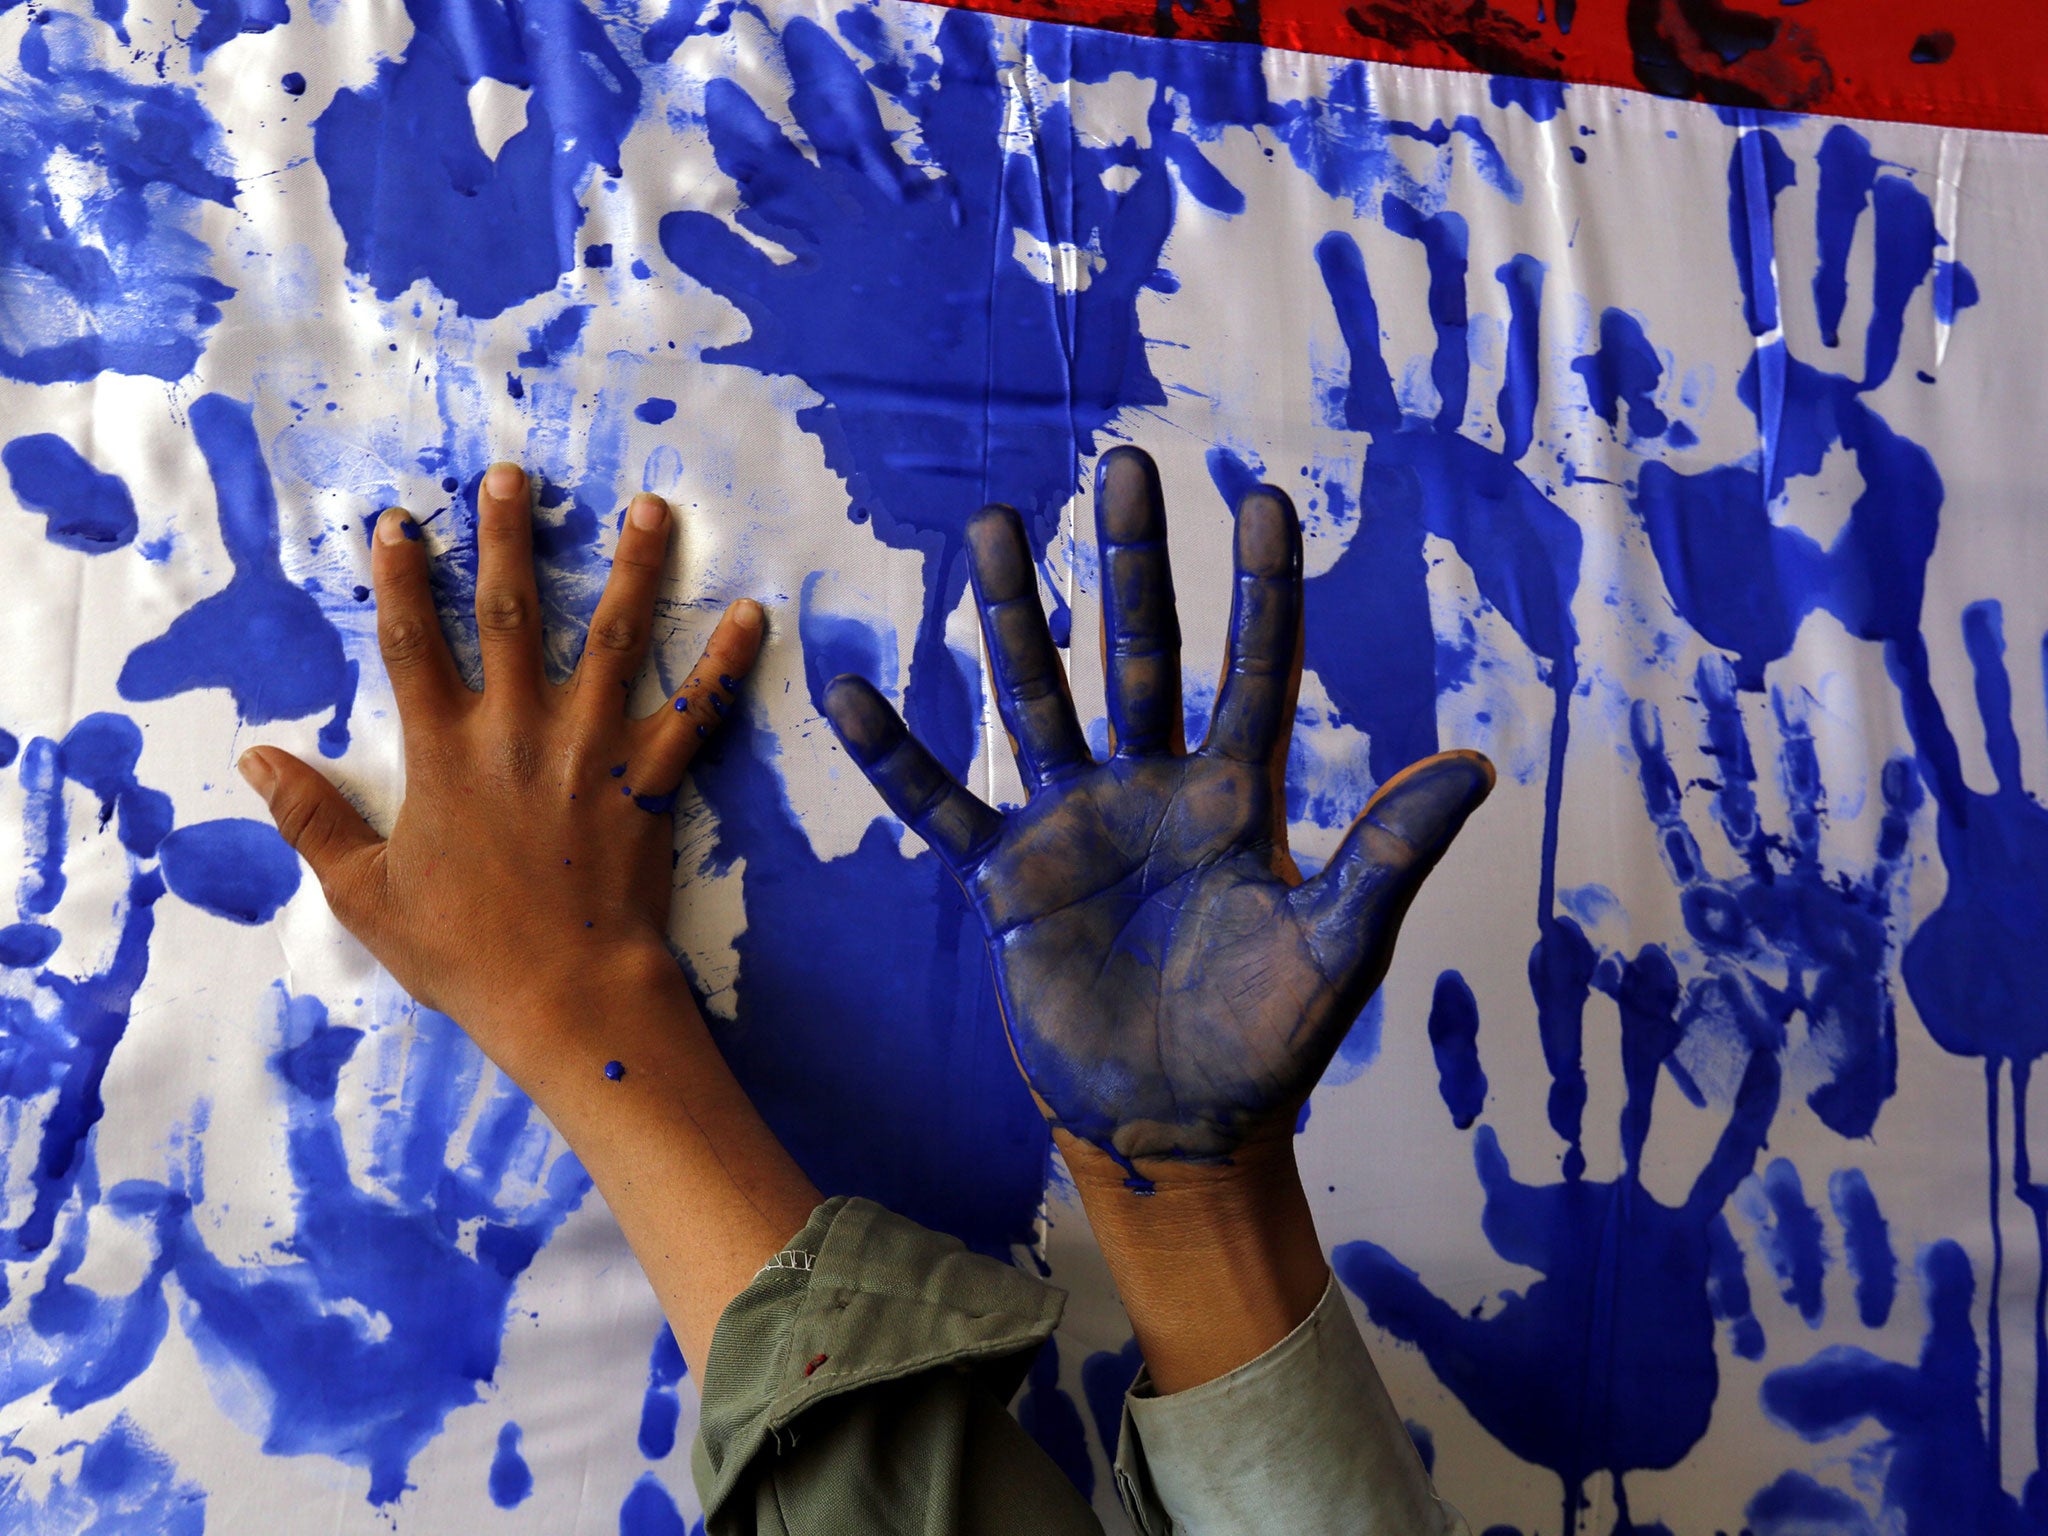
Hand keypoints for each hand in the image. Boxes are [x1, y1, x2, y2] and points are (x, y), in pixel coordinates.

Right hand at [234, 463, 760, 1066]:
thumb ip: (313, 818)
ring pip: (613, 639)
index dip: (400, 580)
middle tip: (513, 474)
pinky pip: (697, 713)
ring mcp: (590, 750)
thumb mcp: (365, 893)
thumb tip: (256, 757)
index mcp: (443, 754)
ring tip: (651, 508)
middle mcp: (518, 733)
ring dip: (632, 569)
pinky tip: (752, 613)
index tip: (399, 522)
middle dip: (508, 539)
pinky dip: (725, 664)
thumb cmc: (465, 954)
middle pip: (509, 614)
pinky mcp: (650, 781)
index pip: (412, 645)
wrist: (566, 996)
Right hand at [822, 446, 1493, 1177]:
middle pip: (1140, 653)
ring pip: (1038, 698)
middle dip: (1133, 562)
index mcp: (1239, 798)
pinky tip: (848, 694)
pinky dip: (897, 759)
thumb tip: (1477, 766)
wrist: (1181, 1126)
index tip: (1263, 499)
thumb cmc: (1272, 1043)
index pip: (1256, 670)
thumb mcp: (1339, 947)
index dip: (1263, 590)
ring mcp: (1074, 826)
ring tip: (998, 524)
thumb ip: (1389, 854)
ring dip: (1017, 617)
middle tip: (1126, 463)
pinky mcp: (1008, 880)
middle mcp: (1153, 790)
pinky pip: (940, 807)